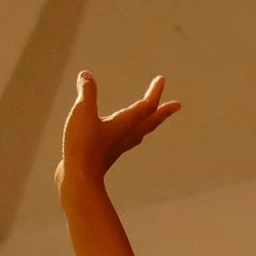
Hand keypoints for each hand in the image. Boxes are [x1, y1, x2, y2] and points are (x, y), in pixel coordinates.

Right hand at [56, 71, 179, 196]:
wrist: (79, 179)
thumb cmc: (83, 145)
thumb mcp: (83, 112)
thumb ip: (87, 92)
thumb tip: (86, 75)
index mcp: (125, 124)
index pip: (146, 105)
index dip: (155, 92)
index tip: (162, 79)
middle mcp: (126, 136)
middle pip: (150, 121)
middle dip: (163, 111)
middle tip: (177, 105)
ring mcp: (118, 147)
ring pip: (140, 132)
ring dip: (150, 123)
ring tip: (154, 118)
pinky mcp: (108, 156)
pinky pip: (126, 141)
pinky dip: (131, 133)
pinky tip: (122, 134)